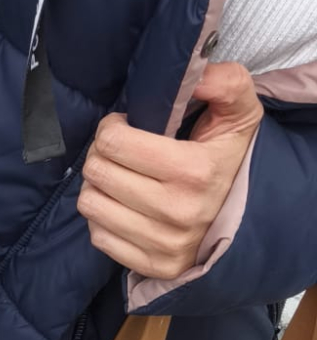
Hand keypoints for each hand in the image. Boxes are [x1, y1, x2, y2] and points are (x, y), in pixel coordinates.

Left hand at [77, 63, 262, 277]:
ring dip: (99, 186)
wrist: (250, 216)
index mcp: (194, 171)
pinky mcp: (153, 267)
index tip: (126, 127)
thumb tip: (195, 73)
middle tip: (120, 151)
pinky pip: (97, 236)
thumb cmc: (231, 158)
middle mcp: (177, 212)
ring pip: (89, 203)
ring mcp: (164, 244)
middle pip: (96, 171)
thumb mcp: (239, 112)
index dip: (112, 128)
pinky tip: (126, 206)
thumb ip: (223, 83)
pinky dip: (105, 218)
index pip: (113, 142)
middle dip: (102, 154)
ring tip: (122, 177)